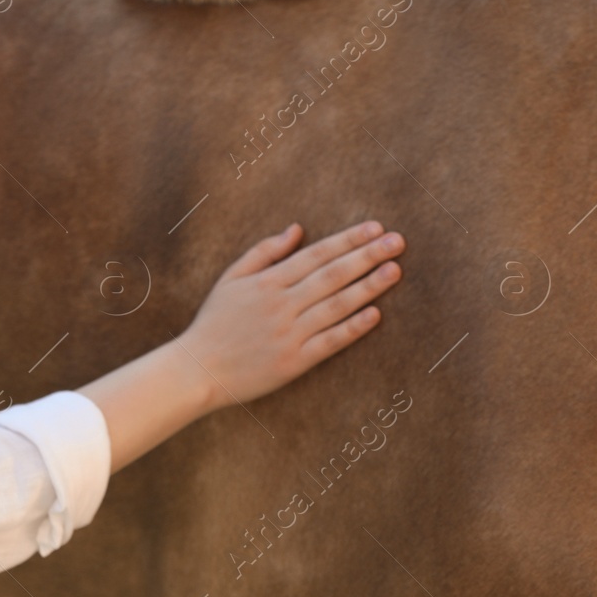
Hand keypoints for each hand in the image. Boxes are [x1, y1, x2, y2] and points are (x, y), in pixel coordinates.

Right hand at [173, 221, 403, 411]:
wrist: (198, 369)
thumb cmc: (215, 321)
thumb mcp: (231, 278)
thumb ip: (264, 252)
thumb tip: (297, 229)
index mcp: (266, 282)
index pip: (316, 254)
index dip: (347, 240)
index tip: (375, 227)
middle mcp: (281, 305)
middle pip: (332, 275)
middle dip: (367, 256)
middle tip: (397, 241)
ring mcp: (289, 334)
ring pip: (336, 305)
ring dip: (368, 287)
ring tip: (394, 270)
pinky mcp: (295, 362)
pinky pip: (330, 341)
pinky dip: (353, 328)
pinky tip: (375, 314)